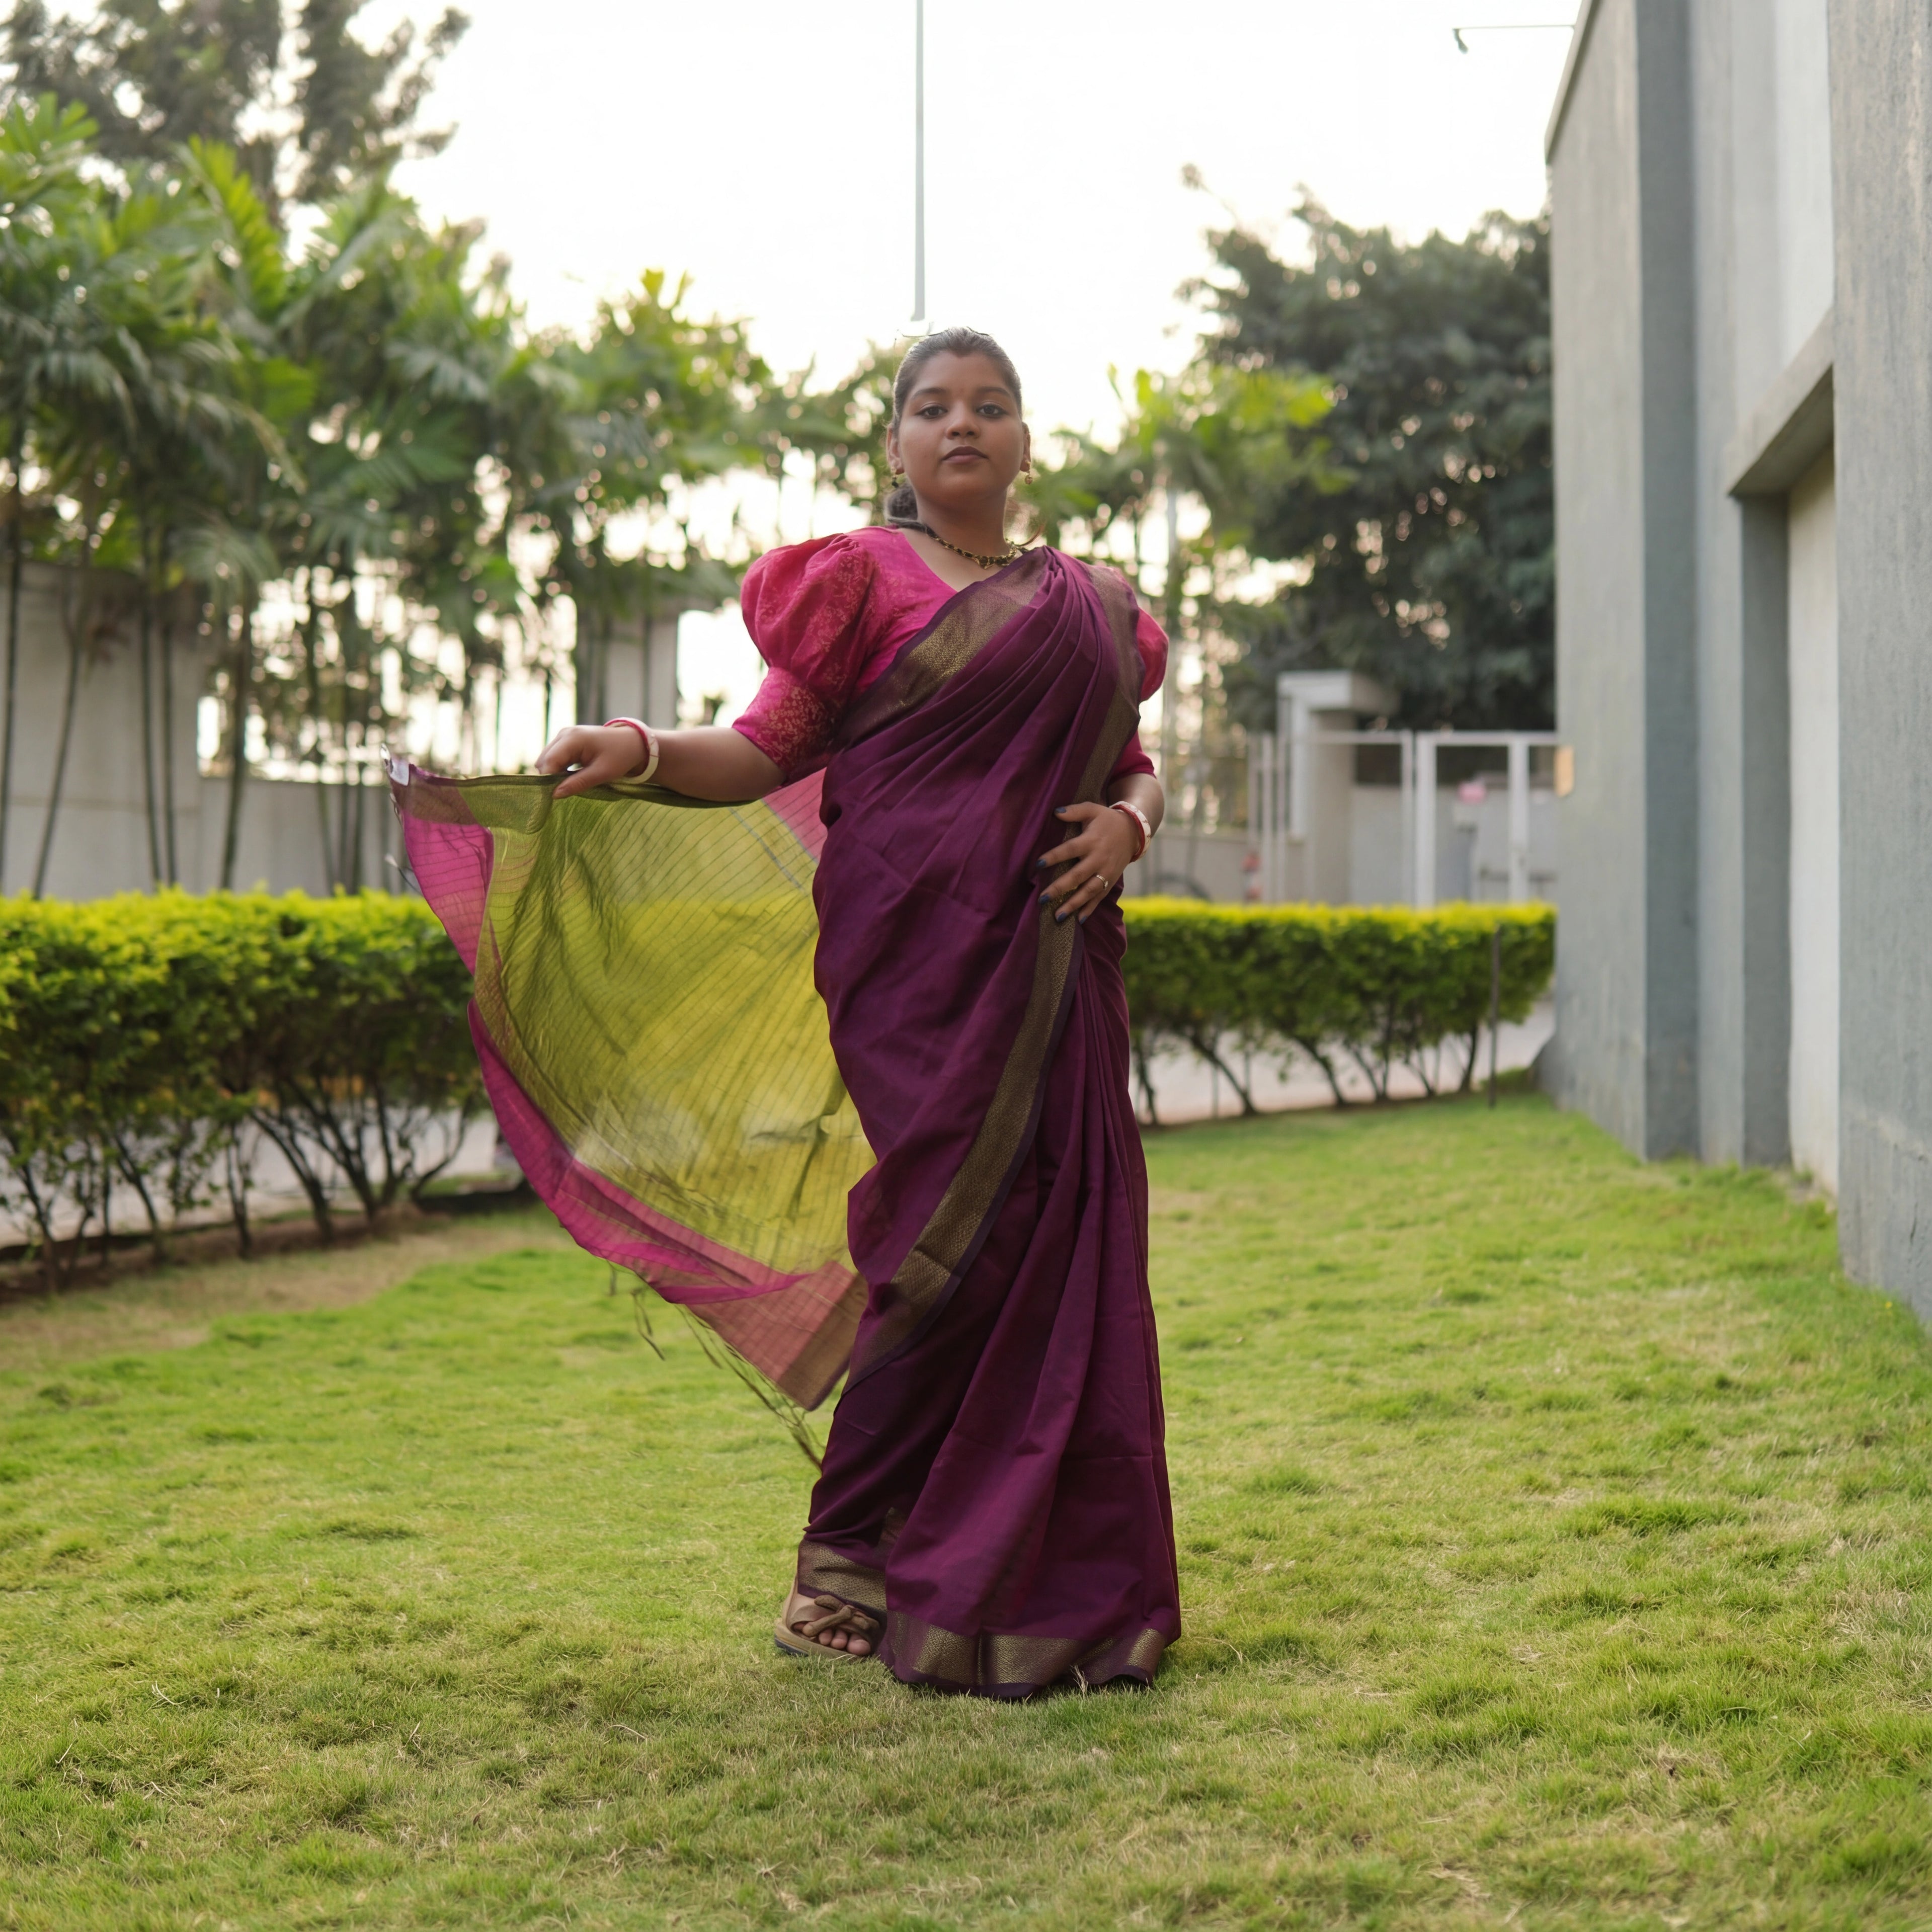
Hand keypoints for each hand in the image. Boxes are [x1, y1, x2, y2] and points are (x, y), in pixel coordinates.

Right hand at [535, 724, 643, 799]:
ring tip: (567, 786)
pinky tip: (568, 778)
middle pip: (544, 760)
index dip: (547, 781)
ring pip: (547, 759)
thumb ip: (577, 783)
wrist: (631, 742)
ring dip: (553, 774)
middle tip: (560, 794)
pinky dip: (557, 768)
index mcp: (572, 739)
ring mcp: (564, 735)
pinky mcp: (566, 740)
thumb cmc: (620, 756)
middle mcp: (564, 734)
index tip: (550, 798)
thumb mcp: (602, 773)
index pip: (549, 762)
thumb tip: (554, 795)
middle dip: (549, 778)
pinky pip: (554, 757)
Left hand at [1035, 802, 1139, 924]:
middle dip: (1060, 889)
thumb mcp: (1092, 809)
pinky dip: (1089, 909)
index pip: (1069, 850)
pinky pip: (1100, 898)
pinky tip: (1078, 920)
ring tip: (1057, 917)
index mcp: (1091, 841)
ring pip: (1088, 891)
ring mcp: (1106, 872)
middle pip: (1077, 876)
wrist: (1133, 831)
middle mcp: (1099, 859)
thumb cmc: (1106, 820)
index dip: (1053, 857)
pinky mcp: (1111, 881)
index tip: (1037, 865)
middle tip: (1043, 899)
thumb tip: (1055, 812)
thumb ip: (1073, 811)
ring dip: (1073, 905)